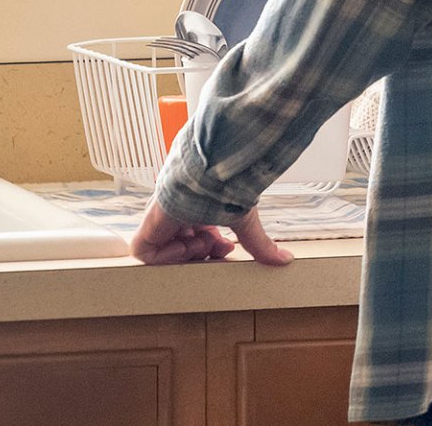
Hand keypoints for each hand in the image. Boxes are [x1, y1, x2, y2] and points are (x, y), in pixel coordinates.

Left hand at [130, 200, 293, 266]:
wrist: (212, 171)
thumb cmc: (228, 187)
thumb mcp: (245, 219)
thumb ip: (261, 243)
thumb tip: (287, 260)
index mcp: (197, 206)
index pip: (198, 234)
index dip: (212, 246)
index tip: (230, 247)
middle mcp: (176, 212)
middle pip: (183, 243)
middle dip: (203, 252)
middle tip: (220, 248)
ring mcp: (160, 218)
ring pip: (165, 249)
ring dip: (190, 253)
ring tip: (207, 243)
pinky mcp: (147, 225)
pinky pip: (144, 252)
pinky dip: (166, 257)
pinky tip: (188, 246)